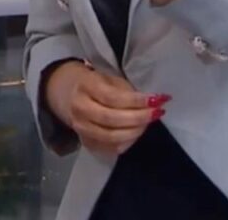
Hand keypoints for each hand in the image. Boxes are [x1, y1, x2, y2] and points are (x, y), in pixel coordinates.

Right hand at [44, 60, 169, 155]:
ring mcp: (81, 129)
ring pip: (112, 137)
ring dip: (136, 131)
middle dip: (139, 117)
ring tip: (150, 122)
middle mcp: (79, 109)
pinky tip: (138, 132)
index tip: (158, 99)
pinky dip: (129, 141)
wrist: (69, 96)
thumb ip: (127, 91)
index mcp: (85, 86)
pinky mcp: (87, 143)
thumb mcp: (109, 79)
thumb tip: (152, 103)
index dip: (137, 101)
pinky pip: (112, 148)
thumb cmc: (96, 84)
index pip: (112, 97)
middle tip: (158, 112)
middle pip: (111, 119)